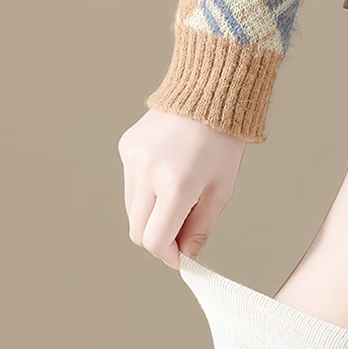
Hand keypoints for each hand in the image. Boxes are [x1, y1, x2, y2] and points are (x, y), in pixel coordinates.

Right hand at [118, 108, 244, 268]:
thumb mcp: (219, 191)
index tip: (180, 258)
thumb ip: (200, 228)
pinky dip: (146, 193)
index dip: (167, 256)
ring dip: (151, 216)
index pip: (155, 240)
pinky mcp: (126, 147)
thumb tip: (186, 257)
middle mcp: (148, 171)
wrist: (209, 91)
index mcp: (175, 185)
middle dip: (157, 240)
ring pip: (131, 210)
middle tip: (178, 235)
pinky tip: (166, 175)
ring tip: (177, 199)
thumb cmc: (221, 141)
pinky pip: (130, 185)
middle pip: (137, 231)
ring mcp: (133, 158)